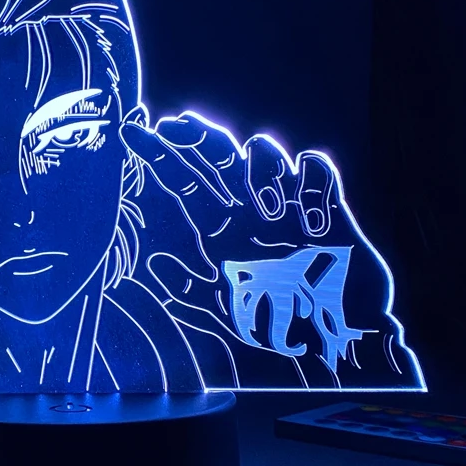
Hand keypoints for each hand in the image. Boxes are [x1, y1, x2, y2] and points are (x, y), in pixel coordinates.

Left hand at [120, 111, 413, 385]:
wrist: (333, 339)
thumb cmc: (280, 325)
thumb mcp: (225, 310)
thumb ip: (188, 290)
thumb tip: (150, 264)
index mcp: (223, 230)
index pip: (184, 184)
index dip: (158, 156)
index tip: (132, 132)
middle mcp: (251, 211)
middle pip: (220, 156)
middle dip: (198, 136)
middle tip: (177, 126)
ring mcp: (288, 206)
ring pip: (265, 153)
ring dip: (259, 166)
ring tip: (265, 199)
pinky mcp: (328, 208)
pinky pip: (316, 171)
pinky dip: (311, 181)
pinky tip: (311, 207)